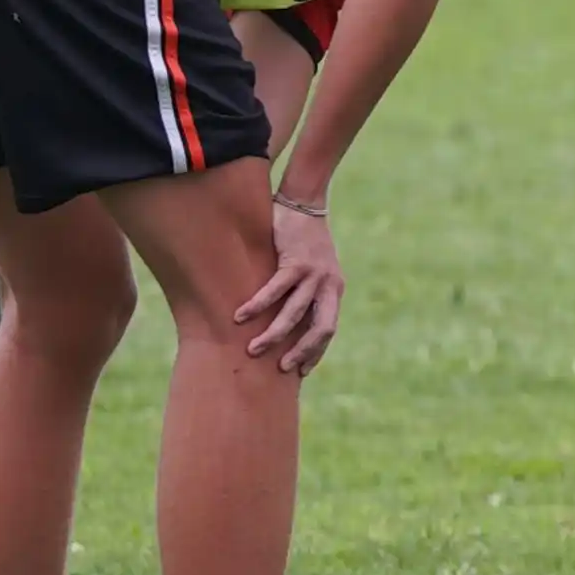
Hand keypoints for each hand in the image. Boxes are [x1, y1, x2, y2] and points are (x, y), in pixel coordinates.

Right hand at [236, 198, 345, 374]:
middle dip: (302, 351)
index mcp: (334, 290)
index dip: (316, 352)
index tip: (302, 371)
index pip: (328, 330)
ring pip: (295, 313)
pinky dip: (258, 305)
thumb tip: (282, 319)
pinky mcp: (296, 261)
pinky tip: (240, 316)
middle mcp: (329, 285)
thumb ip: (304, 291)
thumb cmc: (302, 240)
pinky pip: (276, 290)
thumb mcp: (312, 268)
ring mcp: (314, 274)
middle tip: (281, 368)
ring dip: (274, 334)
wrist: (305, 203)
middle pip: (321, 328)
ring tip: (253, 349)